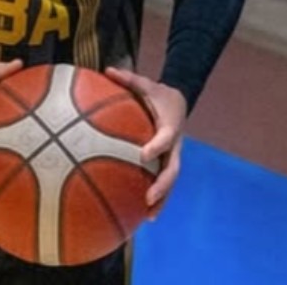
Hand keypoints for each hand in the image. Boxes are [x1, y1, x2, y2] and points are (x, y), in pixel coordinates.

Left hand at [105, 67, 186, 217]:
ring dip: (162, 199)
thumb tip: (107, 69)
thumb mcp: (147, 84)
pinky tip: (143, 213)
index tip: (143, 154)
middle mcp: (174, 145)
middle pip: (172, 169)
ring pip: (170, 181)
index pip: (165, 138)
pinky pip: (163, 181)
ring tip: (149, 216)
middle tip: (149, 196)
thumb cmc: (158, 94)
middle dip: (162, 185)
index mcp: (170, 125)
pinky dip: (157, 198)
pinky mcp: (167, 162)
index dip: (156, 146)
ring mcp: (172, 156)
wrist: (179, 102)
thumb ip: (128, 79)